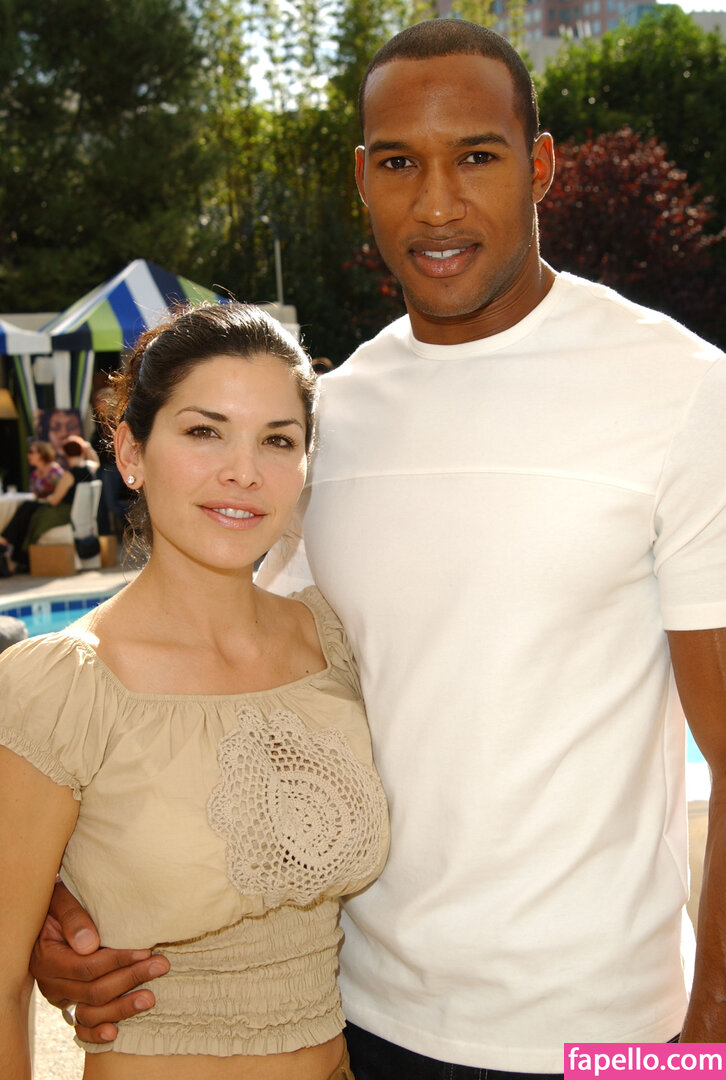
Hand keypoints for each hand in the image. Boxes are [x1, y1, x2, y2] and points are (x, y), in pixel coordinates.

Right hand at [30, 881, 169, 1043]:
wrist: (50, 914)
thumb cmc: (59, 903)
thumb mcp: (61, 900)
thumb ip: (73, 918)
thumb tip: (89, 945)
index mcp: (47, 958)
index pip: (87, 967)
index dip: (118, 960)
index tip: (146, 951)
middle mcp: (50, 983)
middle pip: (93, 991)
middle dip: (130, 979)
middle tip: (161, 966)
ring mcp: (59, 998)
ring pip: (91, 1012)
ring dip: (122, 1007)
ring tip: (150, 998)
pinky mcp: (68, 1005)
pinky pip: (80, 1027)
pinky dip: (96, 1033)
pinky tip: (115, 1033)